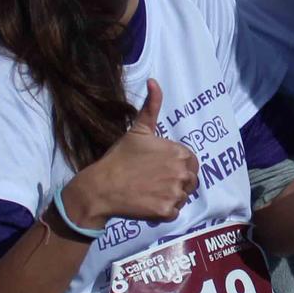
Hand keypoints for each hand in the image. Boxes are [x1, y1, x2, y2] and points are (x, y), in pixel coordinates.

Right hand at [63, 80, 198, 226]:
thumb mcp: (138, 130)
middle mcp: (181, 173)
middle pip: (190, 180)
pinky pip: (175, 212)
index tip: (161, 167)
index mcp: (179, 153)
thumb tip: (154, 81)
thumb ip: (151, 106)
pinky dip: (164, 210)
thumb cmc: (120, 157)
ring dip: (171, 196)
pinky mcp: (167, 211)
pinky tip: (149, 202)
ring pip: (183, 196)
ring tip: (151, 191)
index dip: (177, 164)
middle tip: (155, 180)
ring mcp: (175, 193)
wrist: (102, 186)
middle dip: (177, 181)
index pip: (191, 161)